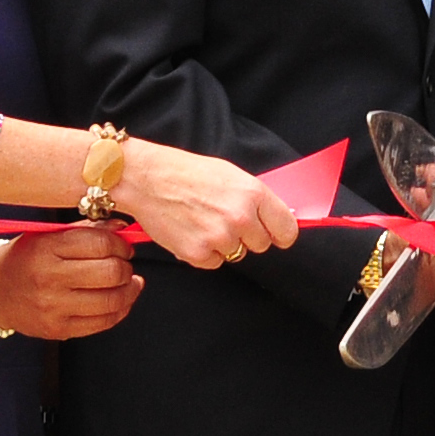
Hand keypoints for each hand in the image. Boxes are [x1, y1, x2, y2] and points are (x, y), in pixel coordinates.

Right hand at [0, 223, 143, 342]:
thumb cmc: (23, 259)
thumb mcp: (47, 235)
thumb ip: (85, 230)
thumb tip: (123, 227)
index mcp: (46, 249)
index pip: (100, 244)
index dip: (120, 244)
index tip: (123, 245)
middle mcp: (49, 279)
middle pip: (110, 273)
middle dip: (126, 266)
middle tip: (124, 263)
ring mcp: (53, 308)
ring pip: (112, 300)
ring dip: (129, 289)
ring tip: (129, 282)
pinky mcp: (58, 330)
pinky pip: (103, 322)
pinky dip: (120, 310)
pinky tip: (121, 299)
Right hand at [119, 142, 302, 271]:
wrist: (147, 179)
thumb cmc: (188, 173)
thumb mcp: (232, 176)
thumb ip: (257, 199)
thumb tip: (277, 218)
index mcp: (253, 194)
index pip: (287, 231)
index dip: (280, 234)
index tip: (275, 235)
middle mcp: (240, 218)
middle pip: (261, 245)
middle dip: (247, 236)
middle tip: (224, 219)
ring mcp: (219, 238)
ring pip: (236, 254)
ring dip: (224, 244)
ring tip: (203, 221)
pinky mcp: (198, 254)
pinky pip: (214, 262)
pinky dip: (204, 252)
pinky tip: (191, 231)